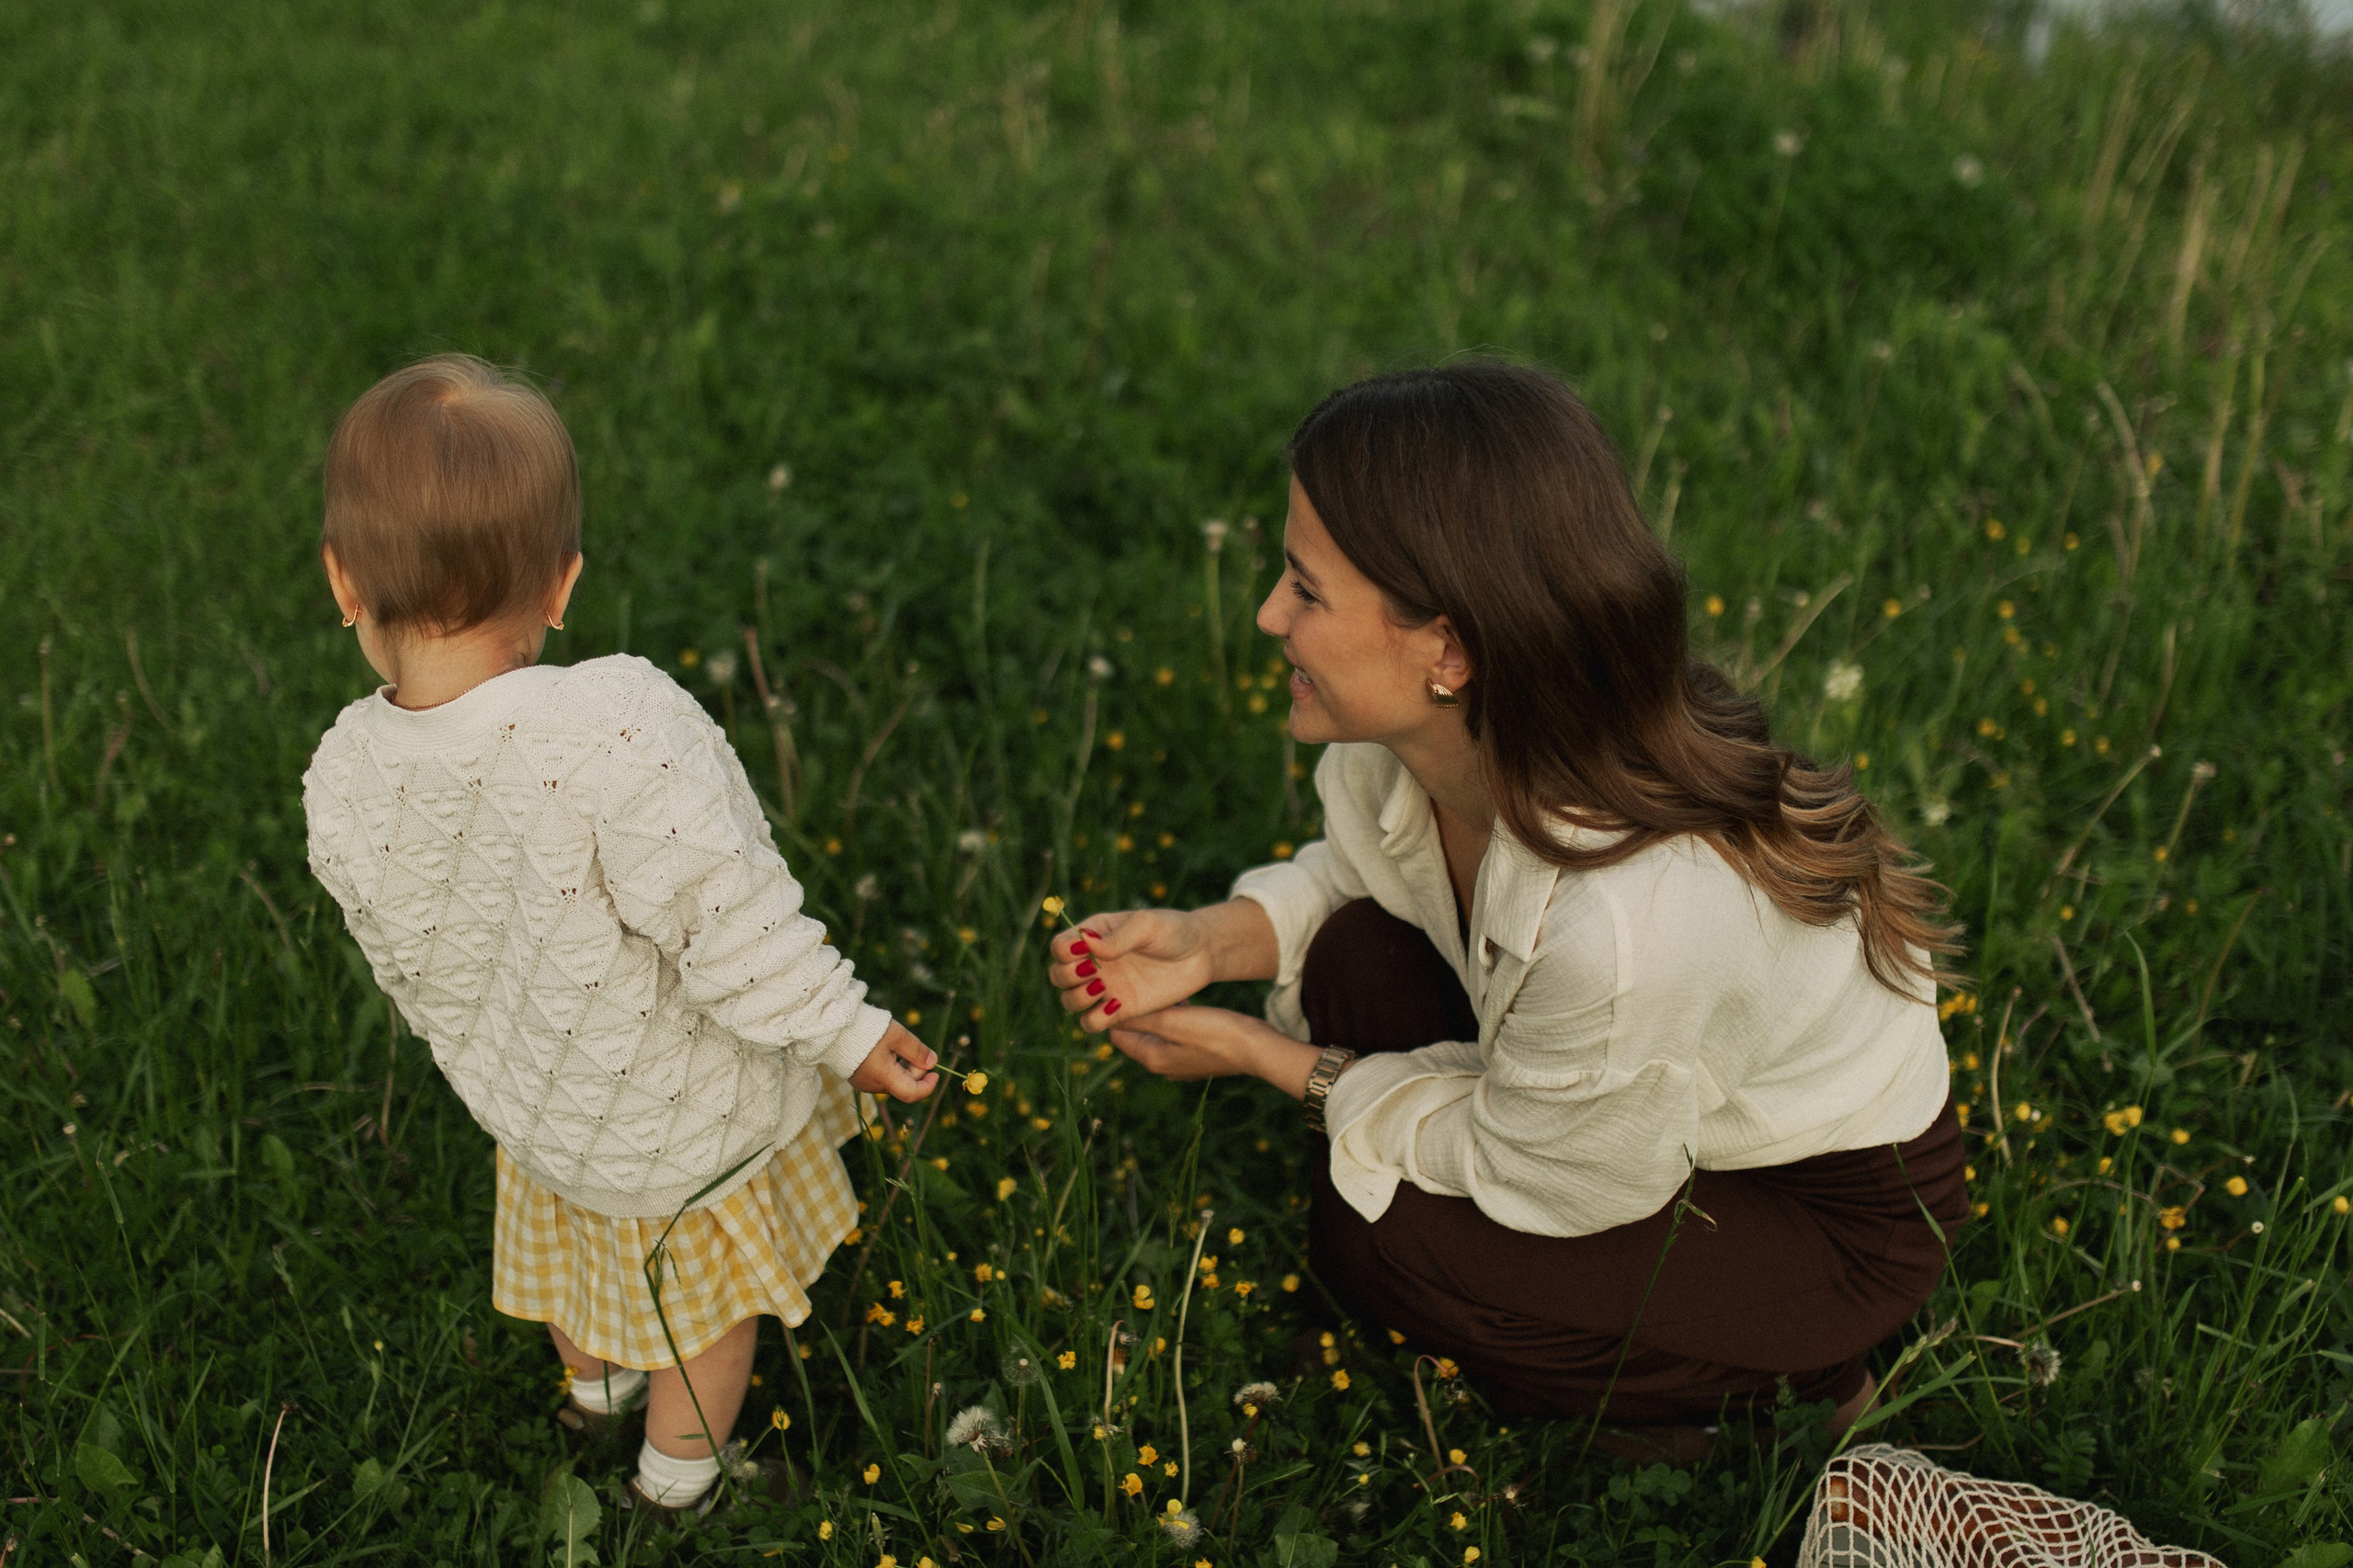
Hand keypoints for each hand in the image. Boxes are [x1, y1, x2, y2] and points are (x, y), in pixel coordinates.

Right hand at [850, 1020, 937, 1102]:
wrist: (835, 1027)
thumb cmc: (868, 1030)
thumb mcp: (898, 1036)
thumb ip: (917, 1051)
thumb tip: (933, 1063)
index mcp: (884, 1078)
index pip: (912, 1094)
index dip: (928, 1086)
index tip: (935, 1072)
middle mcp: (873, 1086)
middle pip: (904, 1085)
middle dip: (915, 1069)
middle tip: (912, 1047)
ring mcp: (864, 1083)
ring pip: (893, 1080)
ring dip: (902, 1067)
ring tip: (895, 1045)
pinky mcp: (858, 1076)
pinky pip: (881, 1076)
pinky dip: (890, 1066)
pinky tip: (885, 1049)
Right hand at [1047, 908, 1215, 1031]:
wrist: (1201, 954)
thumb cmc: (1173, 930)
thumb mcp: (1147, 925)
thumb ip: (1119, 937)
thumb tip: (1088, 946)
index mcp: (1093, 935)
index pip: (1059, 946)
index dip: (1064, 952)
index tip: (1087, 952)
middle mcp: (1093, 963)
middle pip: (1057, 976)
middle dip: (1067, 977)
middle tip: (1095, 973)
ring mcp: (1105, 988)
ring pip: (1070, 1002)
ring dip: (1077, 999)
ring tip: (1102, 988)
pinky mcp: (1119, 1010)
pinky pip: (1092, 1023)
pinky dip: (1095, 1019)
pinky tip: (1117, 1006)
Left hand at [1108, 1004, 1321, 1097]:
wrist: (1256, 1049)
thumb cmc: (1214, 1032)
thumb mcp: (1172, 1021)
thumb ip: (1140, 1017)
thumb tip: (1108, 1013)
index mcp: (1150, 1058)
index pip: (1117, 1034)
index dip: (1116, 1010)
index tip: (1122, 987)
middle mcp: (1161, 1065)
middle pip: (1136, 1034)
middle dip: (1138, 1010)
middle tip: (1143, 983)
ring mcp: (1180, 1064)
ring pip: (1157, 1033)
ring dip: (1158, 1013)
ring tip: (1166, 991)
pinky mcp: (1197, 1057)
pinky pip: (1175, 1036)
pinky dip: (1175, 1020)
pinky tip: (1186, 1004)